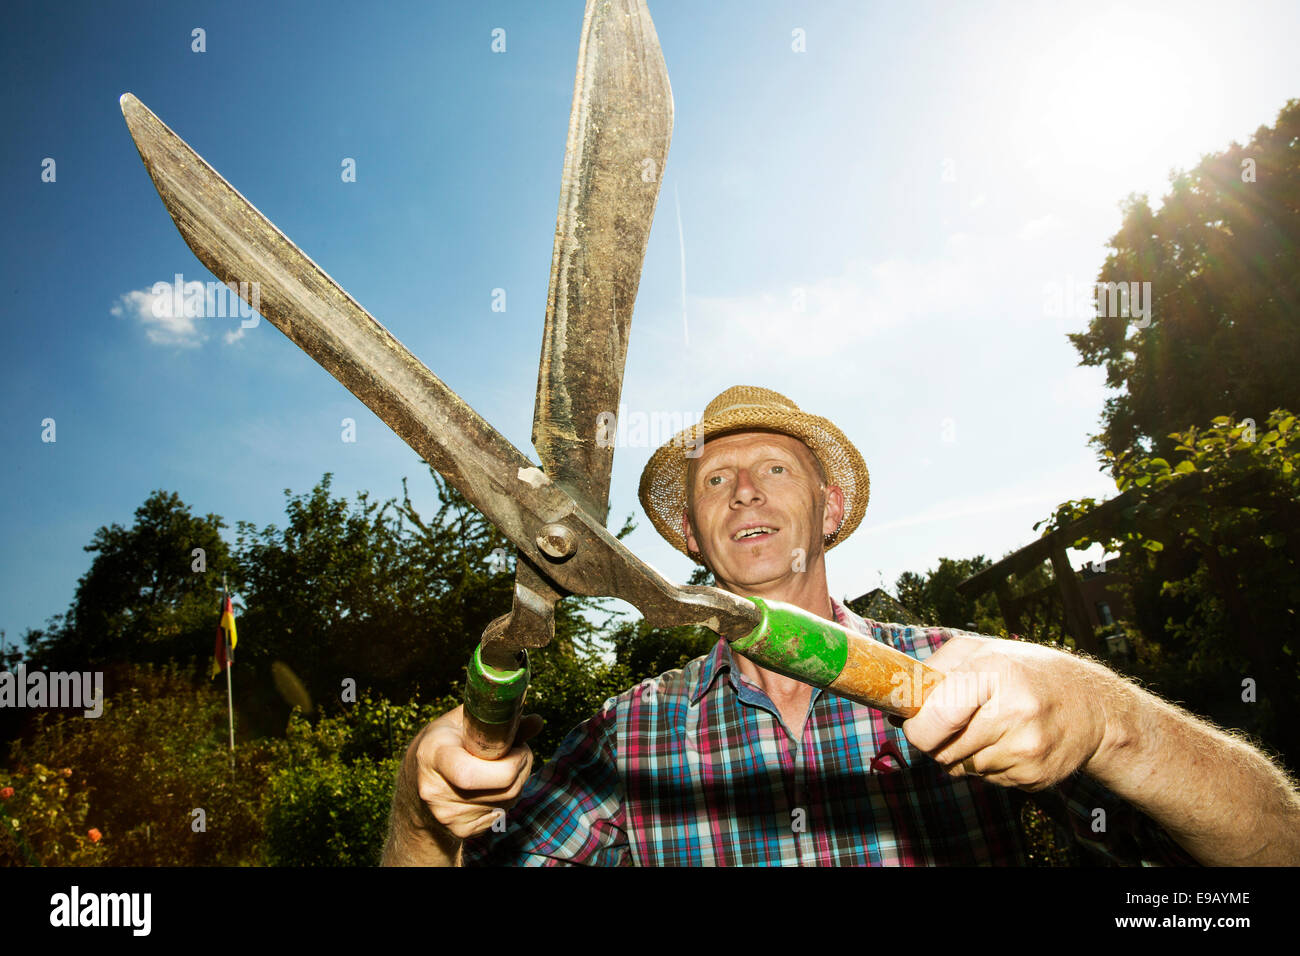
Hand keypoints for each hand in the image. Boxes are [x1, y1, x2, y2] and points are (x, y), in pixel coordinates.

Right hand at [402, 705, 544, 841]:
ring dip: (518, 781)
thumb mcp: (463, 722)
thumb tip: (537, 722)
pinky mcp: (460, 831)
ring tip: (505, 764)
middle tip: (520, 751)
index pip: (469, 773)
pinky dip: (508, 798)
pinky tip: (495, 784)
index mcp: (433, 755)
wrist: (417, 781)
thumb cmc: (445, 742)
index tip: (518, 746)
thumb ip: (500, 722)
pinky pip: (501, 814)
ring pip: (508, 801)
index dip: (508, 763)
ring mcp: (447, 815)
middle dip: (522, 767)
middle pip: (502, 789)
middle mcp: (436, 791)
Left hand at [898, 635, 1113, 791]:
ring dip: (961, 753)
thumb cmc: (1027, 672)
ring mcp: (1027, 749)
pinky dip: (986, 765)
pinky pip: (985, 780)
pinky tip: (1007, 743)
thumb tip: (896, 705)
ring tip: (987, 728)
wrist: (1093, 706)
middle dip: (935, 741)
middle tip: (949, 724)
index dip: (916, 726)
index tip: (914, 721)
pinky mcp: (1034, 777)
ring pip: (961, 768)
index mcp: (995, 672)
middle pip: (942, 750)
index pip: (936, 717)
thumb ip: (934, 671)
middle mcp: (1015, 712)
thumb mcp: (981, 651)